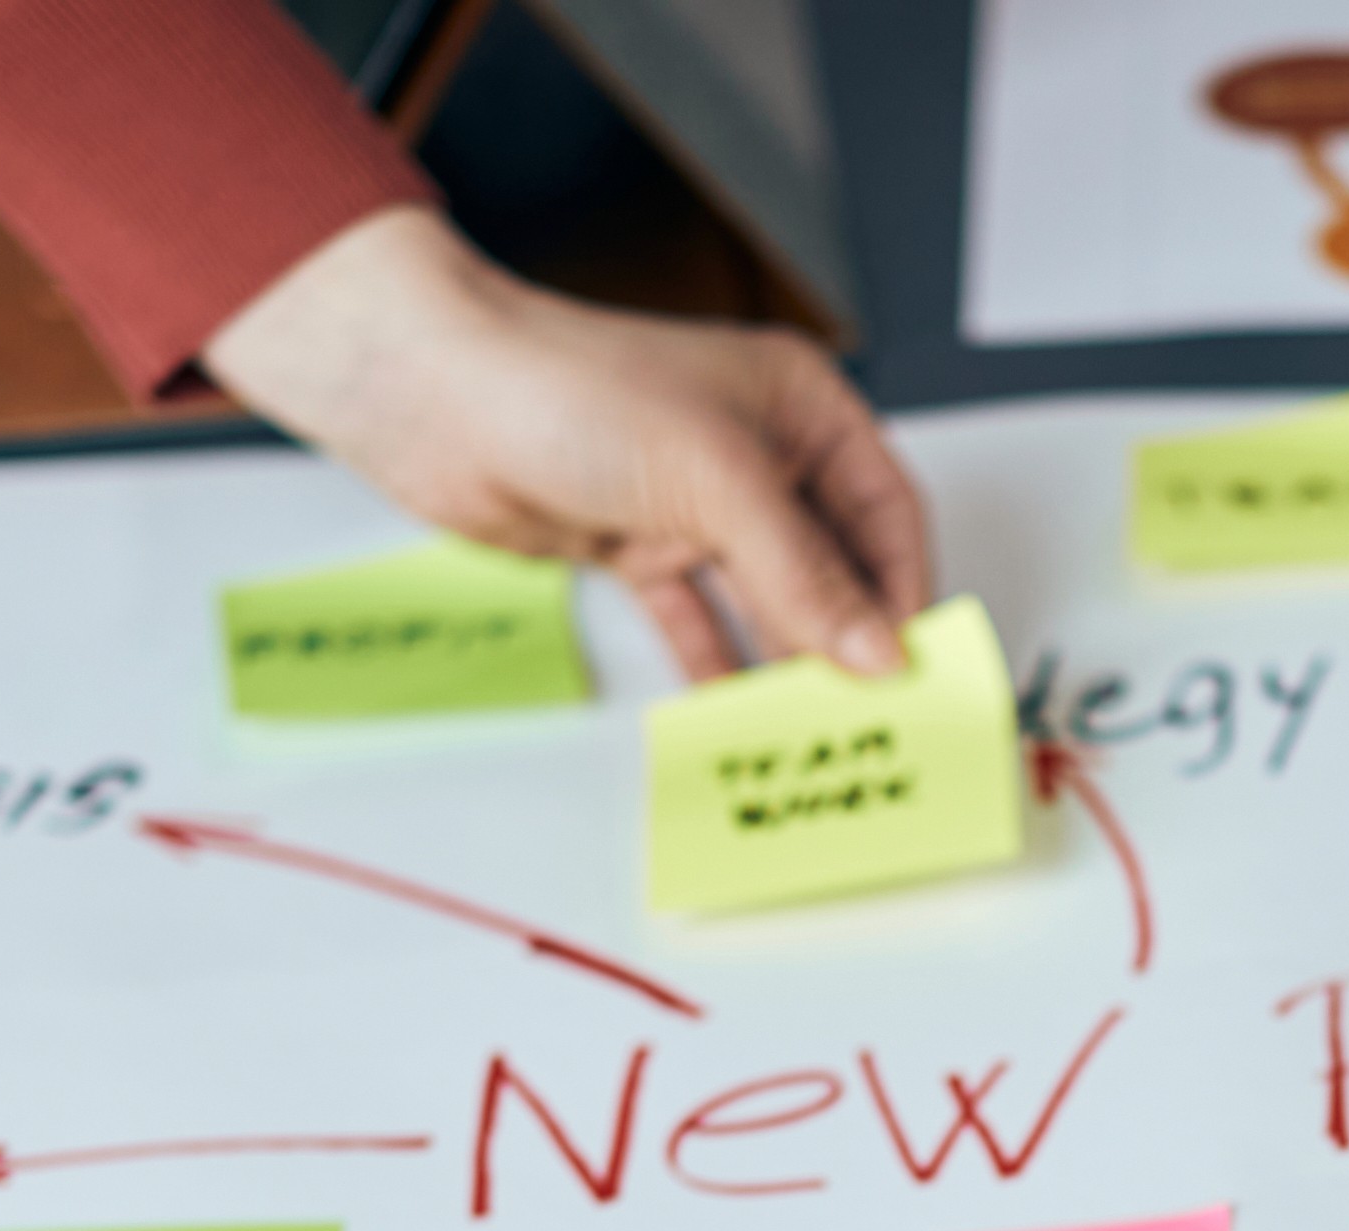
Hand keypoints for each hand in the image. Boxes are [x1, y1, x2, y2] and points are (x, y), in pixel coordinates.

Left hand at [205, 204, 933, 682]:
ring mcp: (697, 504)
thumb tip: (875, 649)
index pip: (886, 511)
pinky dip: (717, 667)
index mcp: (799, 406)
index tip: (912, 666)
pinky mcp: (641, 546)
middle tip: (871, 713)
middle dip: (849, 638)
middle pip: (832, 563)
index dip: (904, 589)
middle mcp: (756, 454)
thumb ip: (804, 573)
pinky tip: (736, 714)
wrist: (435, 397)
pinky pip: (700, 622)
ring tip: (811, 726)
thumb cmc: (568, 386)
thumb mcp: (718, 479)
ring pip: (767, 600)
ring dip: (786, 662)